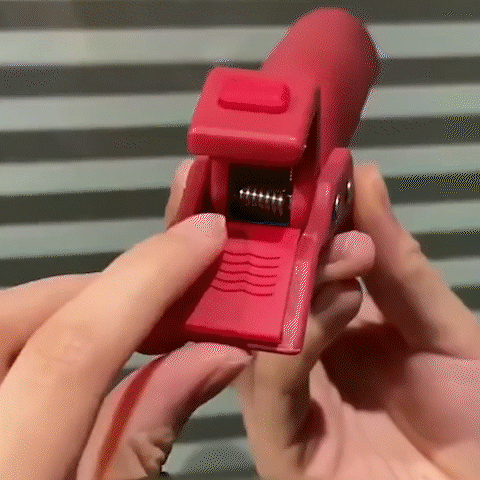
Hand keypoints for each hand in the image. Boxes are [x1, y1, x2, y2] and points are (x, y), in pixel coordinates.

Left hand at [0, 161, 250, 479]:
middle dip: (103, 290)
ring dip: (67, 305)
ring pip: (1, 320)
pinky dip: (36, 329)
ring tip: (119, 320)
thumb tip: (219, 355)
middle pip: (18, 317)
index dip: (148, 276)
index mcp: (6, 472)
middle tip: (162, 296)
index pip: (72, 347)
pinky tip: (68, 347)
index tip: (205, 235)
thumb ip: (150, 432)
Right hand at [236, 164, 479, 479]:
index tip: (286, 171)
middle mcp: (289, 354)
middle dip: (253, 243)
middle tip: (282, 194)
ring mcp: (278, 401)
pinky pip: (270, 388)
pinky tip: (342, 303)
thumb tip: (362, 176)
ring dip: (290, 286)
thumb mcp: (440, 324)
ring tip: (341, 250)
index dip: (277, 221)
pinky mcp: (278, 448)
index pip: (281, 268)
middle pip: (250, 297)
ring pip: (252, 334)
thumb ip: (396, 260)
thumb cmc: (469, 413)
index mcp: (321, 323)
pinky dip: (297, 342)